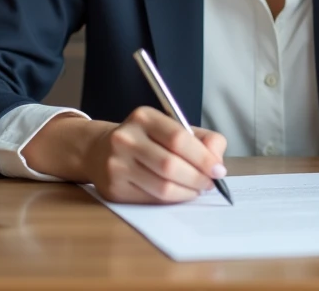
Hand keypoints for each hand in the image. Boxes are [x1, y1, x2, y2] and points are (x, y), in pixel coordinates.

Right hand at [22, 107, 226, 203]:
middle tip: (210, 183)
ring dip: (187, 192)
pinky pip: (151, 199)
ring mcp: (116, 165)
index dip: (203, 157)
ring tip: (197, 189)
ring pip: (162, 186)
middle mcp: (126, 139)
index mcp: (144, 117)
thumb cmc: (147, 139)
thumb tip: (217, 163)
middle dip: (197, 178)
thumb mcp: (173, 127)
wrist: (100, 150)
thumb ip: (202, 140)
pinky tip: (179, 194)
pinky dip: (172, 200)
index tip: (218, 170)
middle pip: (170, 165)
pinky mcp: (113, 189)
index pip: (178, 138)